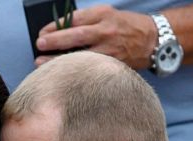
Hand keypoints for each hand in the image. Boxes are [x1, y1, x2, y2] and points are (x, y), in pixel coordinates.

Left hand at [36, 5, 156, 68]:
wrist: (153, 40)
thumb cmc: (126, 25)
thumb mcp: (107, 14)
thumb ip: (86, 20)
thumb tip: (60, 30)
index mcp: (103, 15)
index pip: (74, 19)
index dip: (55, 26)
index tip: (42, 33)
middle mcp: (106, 32)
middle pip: (76, 36)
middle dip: (55, 41)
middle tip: (39, 45)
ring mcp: (110, 50)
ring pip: (81, 56)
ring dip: (60, 60)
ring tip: (41, 63)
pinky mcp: (113, 65)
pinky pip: (90, 68)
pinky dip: (74, 71)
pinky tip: (62, 74)